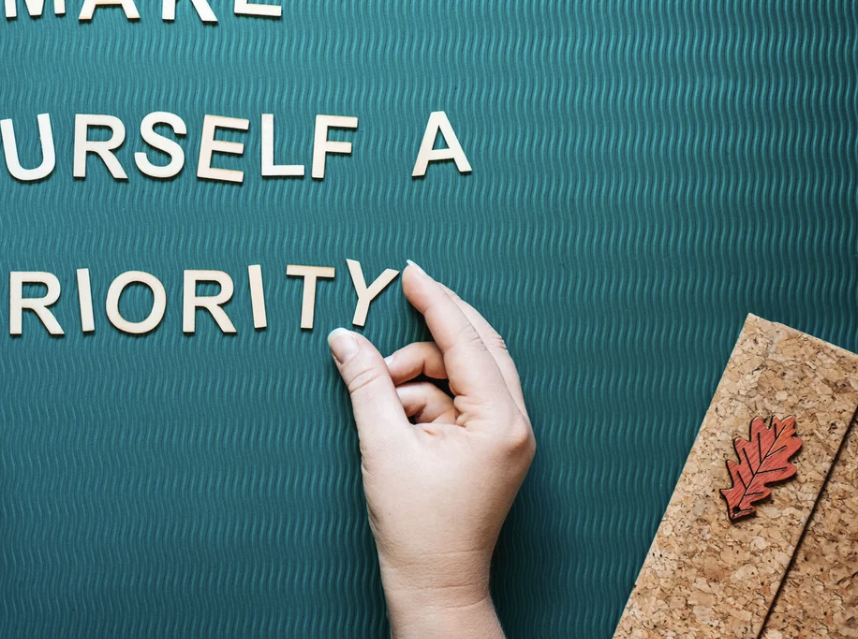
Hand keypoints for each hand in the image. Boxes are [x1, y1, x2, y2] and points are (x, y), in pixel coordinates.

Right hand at [327, 261, 533, 638]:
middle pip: (473, 349)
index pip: (466, 340)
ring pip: (460, 374)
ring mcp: (504, 436)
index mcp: (500, 421)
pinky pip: (455, 400)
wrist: (434, 586)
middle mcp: (513, 423)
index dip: (434, 301)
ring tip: (382, 405)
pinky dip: (423, 400)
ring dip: (417, 377)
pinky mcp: (488, 447)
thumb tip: (343, 338)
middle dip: (425, 342)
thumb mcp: (383, 446)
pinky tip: (394, 420)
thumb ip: (365, 383)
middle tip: (387, 330)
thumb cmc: (418, 529)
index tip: (410, 271)